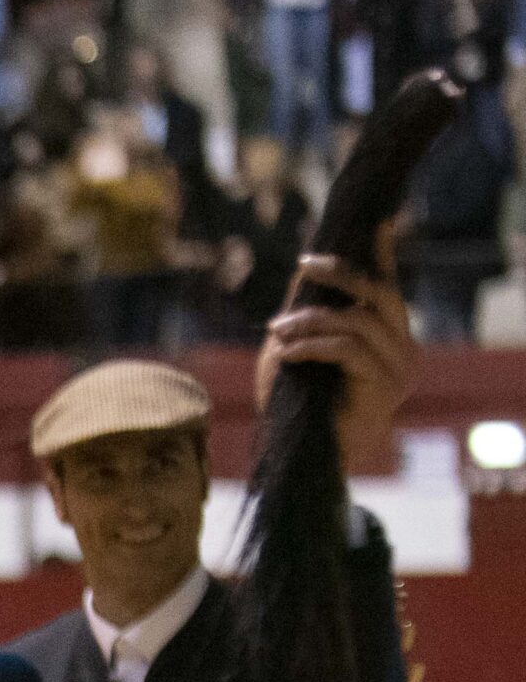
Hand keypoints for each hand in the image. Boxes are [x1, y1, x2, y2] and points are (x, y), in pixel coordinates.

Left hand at [255, 240, 413, 472]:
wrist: (306, 459)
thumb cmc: (302, 407)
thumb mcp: (301, 351)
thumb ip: (309, 314)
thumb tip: (302, 273)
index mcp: (392, 338)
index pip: (389, 288)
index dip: (383, 256)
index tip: (375, 223)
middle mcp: (405, 349)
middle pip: (380, 295)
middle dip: (342, 274)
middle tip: (306, 264)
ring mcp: (399, 368)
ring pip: (357, 322)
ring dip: (310, 321)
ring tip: (277, 330)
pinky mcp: (383, 386)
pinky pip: (347, 350)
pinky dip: (312, 345)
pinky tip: (286, 351)